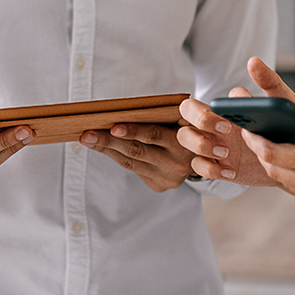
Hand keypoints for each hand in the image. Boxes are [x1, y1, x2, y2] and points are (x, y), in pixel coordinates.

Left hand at [80, 122, 197, 191]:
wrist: (207, 155)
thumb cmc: (188, 127)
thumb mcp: (185, 118)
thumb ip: (164, 114)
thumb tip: (122, 110)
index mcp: (185, 141)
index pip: (154, 135)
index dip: (133, 131)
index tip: (112, 126)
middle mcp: (177, 163)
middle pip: (136, 151)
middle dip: (108, 141)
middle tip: (86, 134)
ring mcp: (168, 177)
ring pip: (131, 162)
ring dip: (106, 149)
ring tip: (87, 138)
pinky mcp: (160, 185)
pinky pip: (133, 169)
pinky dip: (116, 156)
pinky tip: (102, 147)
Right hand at [177, 57, 294, 185]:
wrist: (294, 160)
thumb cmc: (285, 127)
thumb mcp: (282, 102)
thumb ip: (268, 81)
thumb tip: (253, 61)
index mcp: (225, 108)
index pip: (202, 101)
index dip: (212, 110)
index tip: (231, 120)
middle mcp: (213, 124)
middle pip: (185, 112)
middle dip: (198, 120)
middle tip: (224, 130)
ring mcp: (212, 144)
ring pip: (184, 137)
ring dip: (200, 145)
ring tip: (226, 153)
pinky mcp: (217, 165)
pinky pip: (197, 166)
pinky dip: (210, 169)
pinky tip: (230, 171)